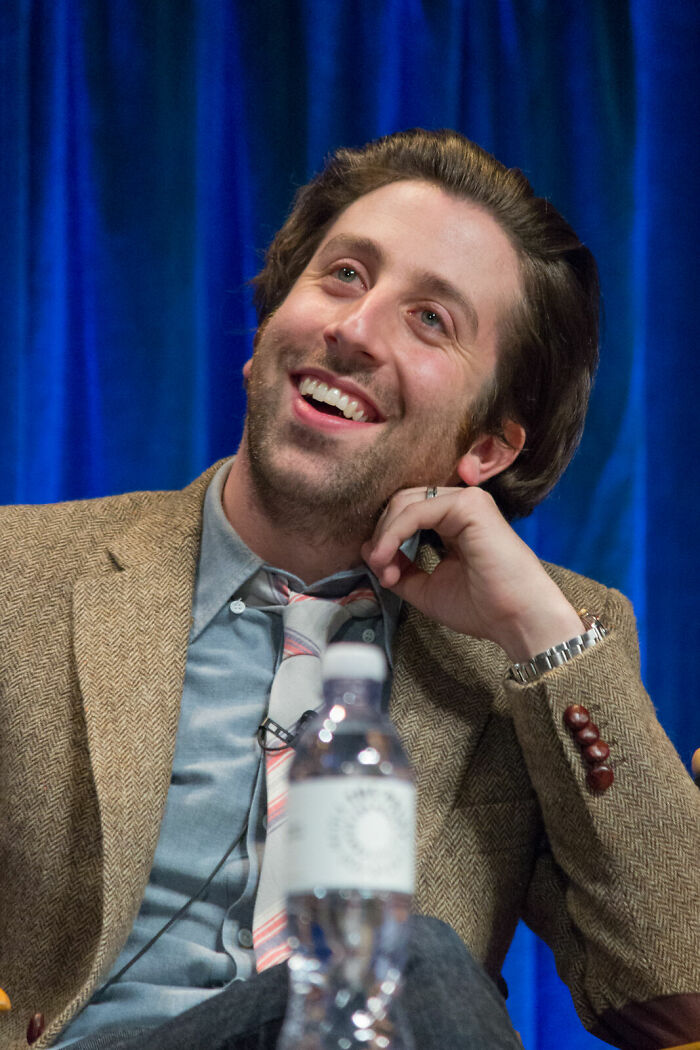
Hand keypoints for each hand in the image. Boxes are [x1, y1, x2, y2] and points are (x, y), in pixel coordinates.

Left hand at [361, 484, 583, 661]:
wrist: (517, 620)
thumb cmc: (482, 608)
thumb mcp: (427, 588)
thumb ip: (399, 568)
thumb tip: (368, 548)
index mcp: (454, 523)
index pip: (408, 514)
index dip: (387, 540)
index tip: (384, 575)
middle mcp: (460, 506)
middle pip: (402, 503)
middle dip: (382, 535)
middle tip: (381, 571)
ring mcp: (467, 501)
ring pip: (406, 503)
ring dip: (385, 535)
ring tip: (383, 567)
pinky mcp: (469, 504)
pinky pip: (417, 510)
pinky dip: (394, 533)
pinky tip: (387, 557)